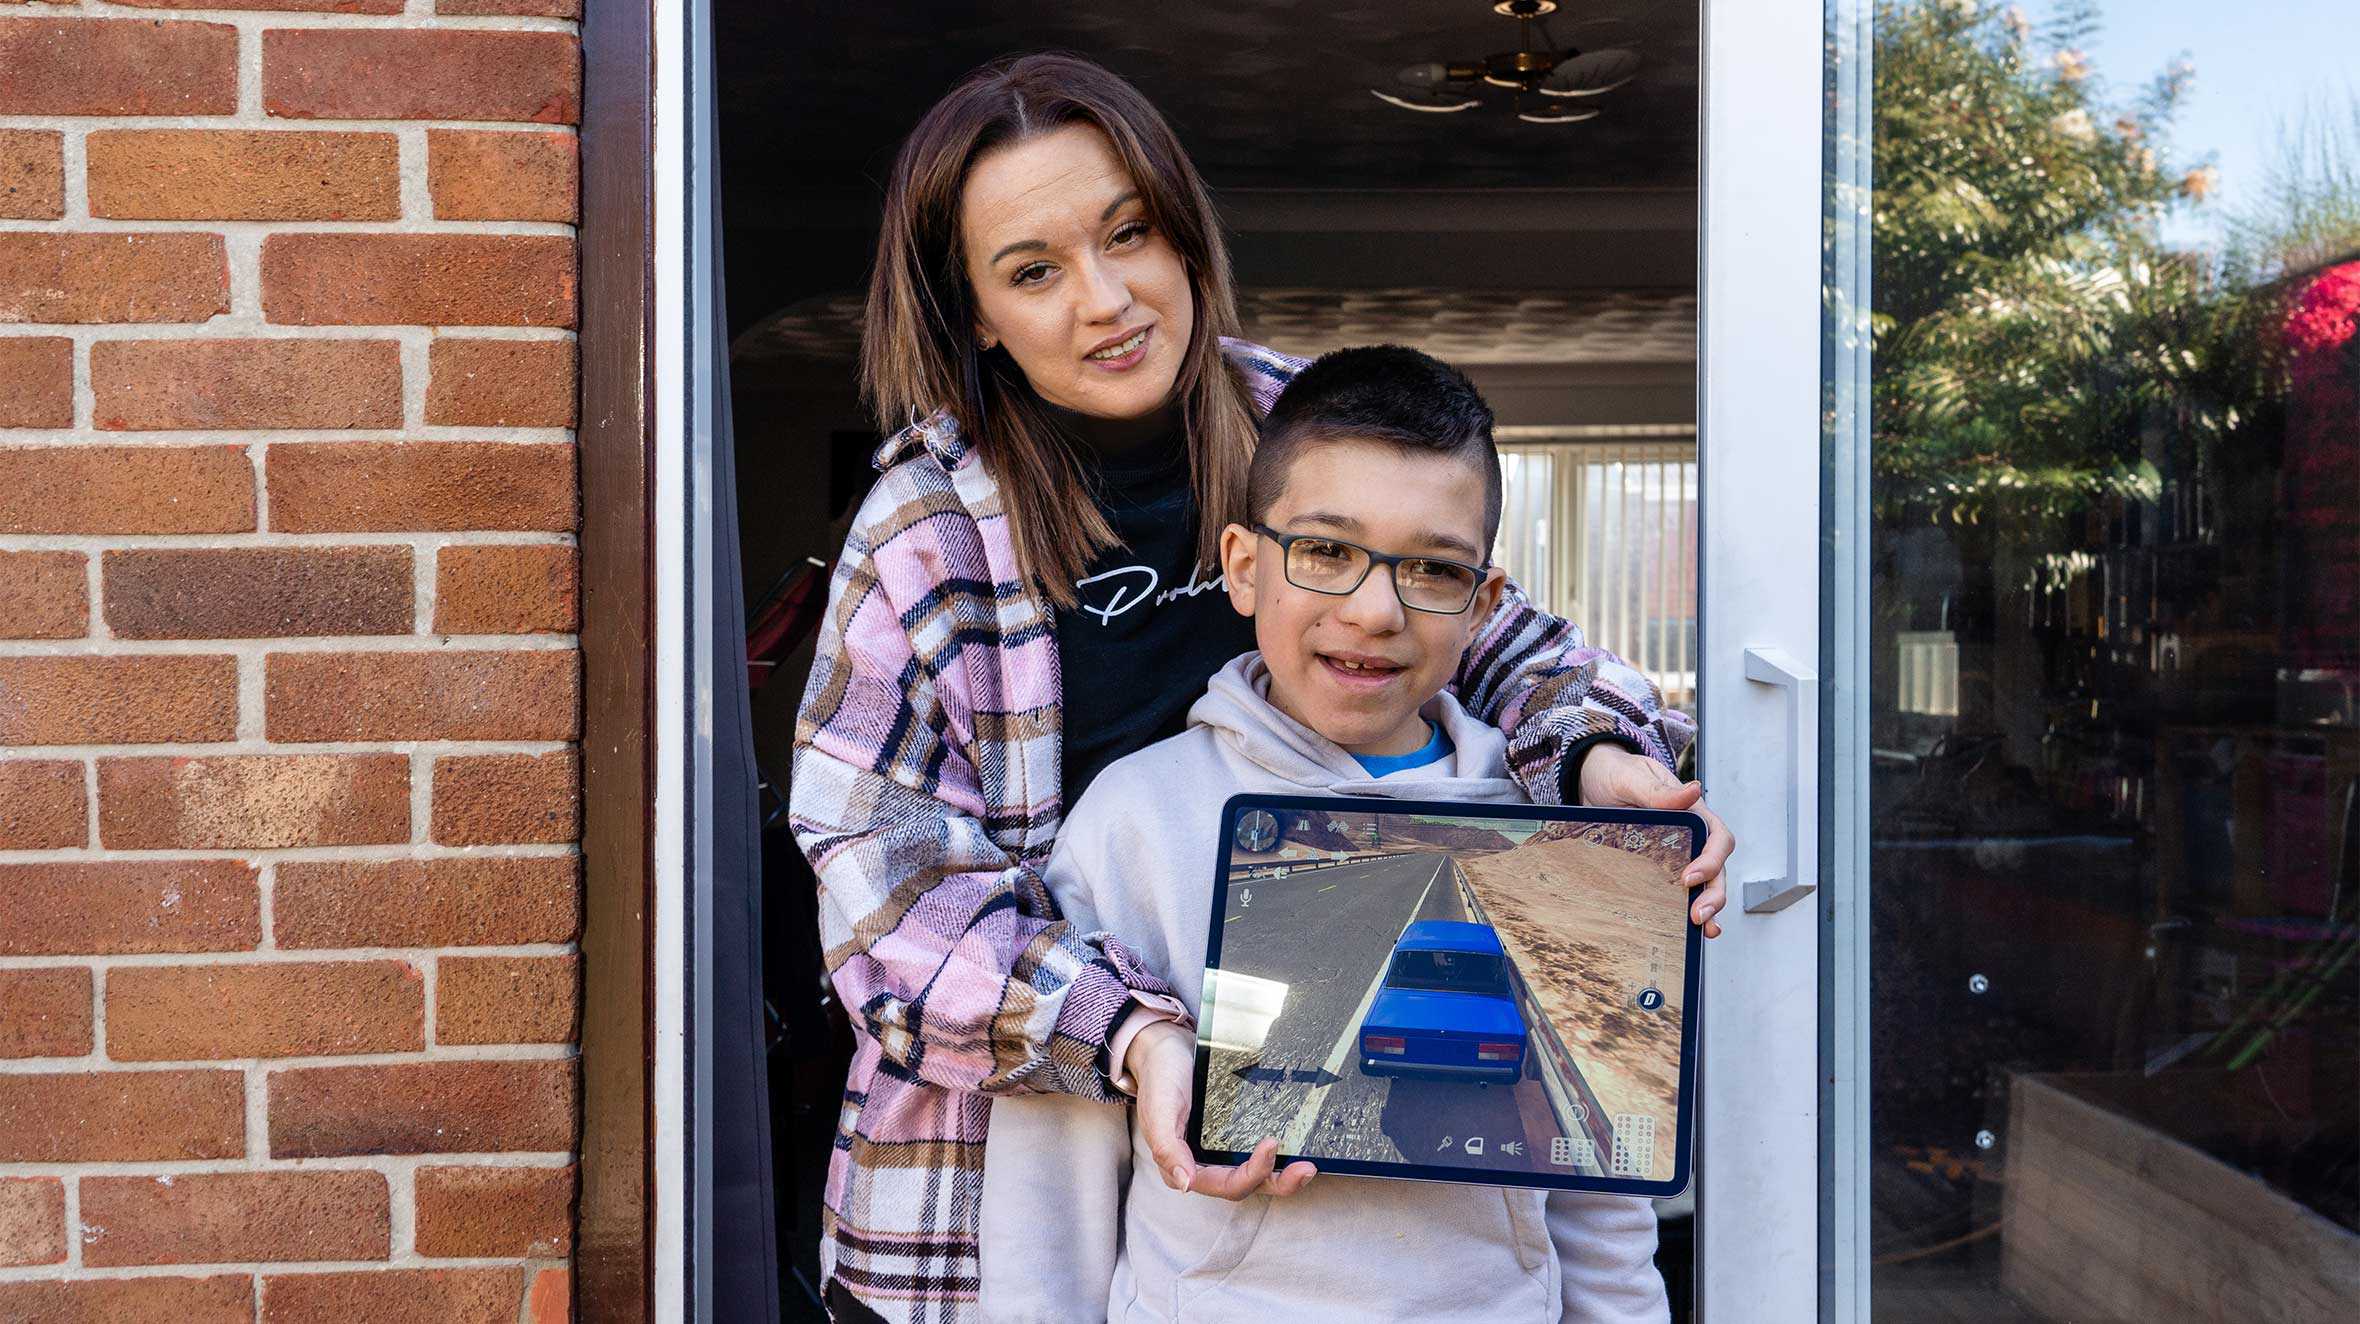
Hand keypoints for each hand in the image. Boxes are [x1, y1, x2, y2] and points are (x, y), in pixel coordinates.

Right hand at [1127, 1020, 1315, 1199]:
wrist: (1166, 1049)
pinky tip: (1299, 1145)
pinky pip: (1258, 1151)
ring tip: (1309, 1167)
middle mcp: (1207, 1164)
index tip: (1270, 1143)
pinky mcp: (1235, 1134)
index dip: (1252, 1173)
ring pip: (1259, 1176)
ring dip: (1284, 1175)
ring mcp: (1222, 1150)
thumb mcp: (1158, 1110)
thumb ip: (1167, 1148)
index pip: (1227, 1185)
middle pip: (1249, 1186)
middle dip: (1279, 1182)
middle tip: (1306, 1169)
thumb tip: (1185, 1184)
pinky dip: (1280, 1156)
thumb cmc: (1160, 1078)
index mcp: (1187, 1166)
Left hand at [1576, 745, 1733, 937]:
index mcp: (1692, 812)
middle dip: (1713, 894)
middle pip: (1717, 869)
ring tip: (1702, 930)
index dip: (1711, 860)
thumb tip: (1693, 790)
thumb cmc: (1617, 773)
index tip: (1688, 877)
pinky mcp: (1658, 867)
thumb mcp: (1631, 777)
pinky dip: (1683, 910)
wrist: (1592, 780)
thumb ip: (1658, 790)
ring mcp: (1677, 853)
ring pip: (1704, 884)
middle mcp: (1691, 836)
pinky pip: (1678, 891)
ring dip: (1707, 908)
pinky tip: (1687, 930)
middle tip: (1698, 916)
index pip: (1717, 838)